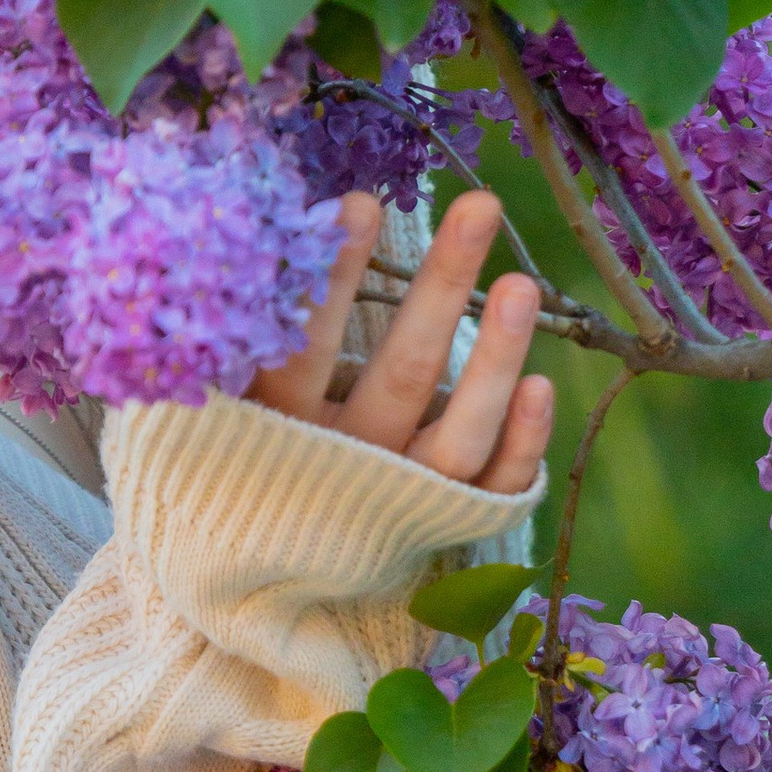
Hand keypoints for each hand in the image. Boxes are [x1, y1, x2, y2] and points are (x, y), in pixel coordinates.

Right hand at [247, 191, 553, 494]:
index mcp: (279, 431)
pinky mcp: (449, 520)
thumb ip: (245, 335)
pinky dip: (522, 442)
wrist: (273, 567)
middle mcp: (347, 466)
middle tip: (480, 207)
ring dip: (496, 360)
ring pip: (459, 437)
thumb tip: (260, 232)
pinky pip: (493, 487)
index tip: (359, 204)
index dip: (331, 281)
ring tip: (522, 284)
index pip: (304, 350)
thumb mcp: (229, 402)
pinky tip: (542, 386)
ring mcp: (403, 499)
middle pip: (402, 374)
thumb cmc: (254, 449)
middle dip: (442, 286)